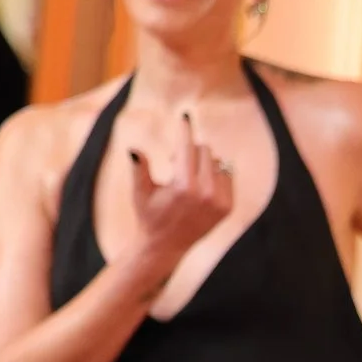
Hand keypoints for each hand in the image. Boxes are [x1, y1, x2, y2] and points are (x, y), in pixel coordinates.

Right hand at [128, 110, 233, 275]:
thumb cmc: (149, 216)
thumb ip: (139, 169)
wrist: (166, 246)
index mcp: (184, 187)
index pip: (187, 148)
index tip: (184, 115)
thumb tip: (133, 149)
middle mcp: (206, 193)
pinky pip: (227, 175)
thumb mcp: (140, 193)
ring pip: (217, 162)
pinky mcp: (228, 207)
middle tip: (174, 162)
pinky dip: (214, 174)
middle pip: (204, 150)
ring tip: (187, 177)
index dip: (184, 130)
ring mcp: (220, 201)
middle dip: (189, 150)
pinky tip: (200, 185)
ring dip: (202, 163)